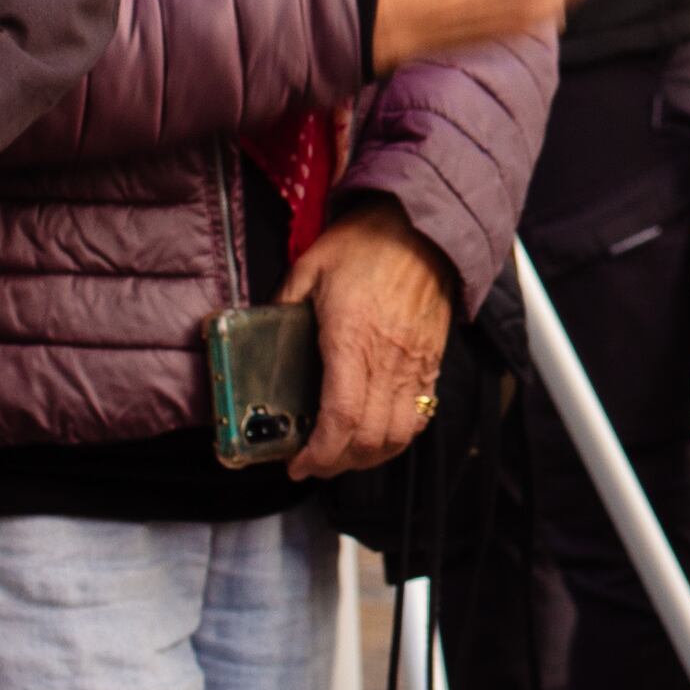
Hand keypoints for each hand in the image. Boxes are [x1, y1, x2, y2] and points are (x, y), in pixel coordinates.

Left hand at [282, 198, 455, 478]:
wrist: (423, 224)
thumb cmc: (367, 242)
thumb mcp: (309, 267)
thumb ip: (282, 304)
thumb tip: (257, 333)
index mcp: (351, 339)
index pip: (342, 418)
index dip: (319, 454)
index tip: (298, 465)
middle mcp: (388, 359)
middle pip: (370, 438)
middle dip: (337, 464)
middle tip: (313, 464)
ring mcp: (415, 363)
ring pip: (399, 435)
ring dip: (370, 457)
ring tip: (343, 455)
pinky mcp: (432, 360)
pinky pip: (420, 414)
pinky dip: (399, 437)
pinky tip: (378, 435)